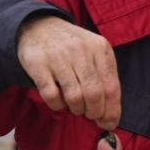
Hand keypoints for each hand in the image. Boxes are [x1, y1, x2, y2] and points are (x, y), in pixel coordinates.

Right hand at [16, 15, 120, 129]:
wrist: (38, 26)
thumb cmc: (72, 48)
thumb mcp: (94, 55)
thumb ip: (105, 83)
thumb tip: (110, 120)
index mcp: (100, 48)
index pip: (112, 87)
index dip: (111, 111)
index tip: (108, 123)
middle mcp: (80, 49)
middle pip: (94, 95)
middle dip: (93, 112)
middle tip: (89, 113)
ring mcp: (58, 56)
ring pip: (74, 98)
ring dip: (76, 109)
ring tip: (75, 105)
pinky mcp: (38, 64)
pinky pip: (51, 96)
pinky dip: (57, 105)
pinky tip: (59, 99)